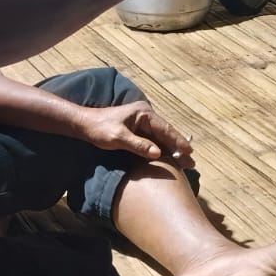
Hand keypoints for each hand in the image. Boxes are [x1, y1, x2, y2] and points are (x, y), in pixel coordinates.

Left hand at [74, 101, 195, 168]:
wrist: (84, 124)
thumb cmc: (99, 129)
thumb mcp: (117, 138)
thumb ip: (138, 145)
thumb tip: (157, 153)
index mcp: (144, 113)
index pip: (165, 129)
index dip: (177, 142)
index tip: (189, 152)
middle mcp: (146, 115)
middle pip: (166, 133)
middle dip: (178, 147)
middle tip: (191, 162)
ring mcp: (142, 122)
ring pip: (161, 137)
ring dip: (172, 149)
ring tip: (185, 162)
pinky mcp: (138, 129)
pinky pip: (154, 139)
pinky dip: (162, 149)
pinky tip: (169, 158)